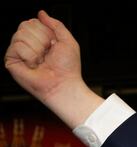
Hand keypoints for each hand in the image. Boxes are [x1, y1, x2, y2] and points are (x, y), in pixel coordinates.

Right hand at [4, 11, 100, 127]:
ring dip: (37, 49)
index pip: (34, 21)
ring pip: (21, 34)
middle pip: (26, 25)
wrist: (63, 85)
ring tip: (41, 61)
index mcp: (40, 38)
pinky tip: (33, 65)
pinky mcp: (11, 60)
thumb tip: (42, 13)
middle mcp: (28, 43)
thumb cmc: (67, 68)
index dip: (46, 32)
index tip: (54, 45)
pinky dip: (29, 56)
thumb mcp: (68, 41)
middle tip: (48, 54)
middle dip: (42, 39)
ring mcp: (18, 51)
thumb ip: (56, 24)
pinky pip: (17, 46)